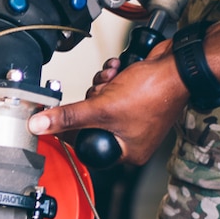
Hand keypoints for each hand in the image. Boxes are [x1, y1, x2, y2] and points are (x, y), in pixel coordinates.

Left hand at [26, 45, 188, 167]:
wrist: (179, 66)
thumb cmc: (155, 92)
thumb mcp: (103, 107)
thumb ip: (69, 117)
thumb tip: (40, 125)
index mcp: (126, 152)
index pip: (86, 144)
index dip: (72, 128)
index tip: (59, 115)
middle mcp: (131, 137)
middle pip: (90, 120)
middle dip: (92, 100)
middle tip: (102, 92)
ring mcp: (133, 117)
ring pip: (99, 102)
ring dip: (101, 86)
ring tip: (113, 80)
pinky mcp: (135, 97)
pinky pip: (111, 90)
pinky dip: (111, 79)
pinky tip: (118, 71)